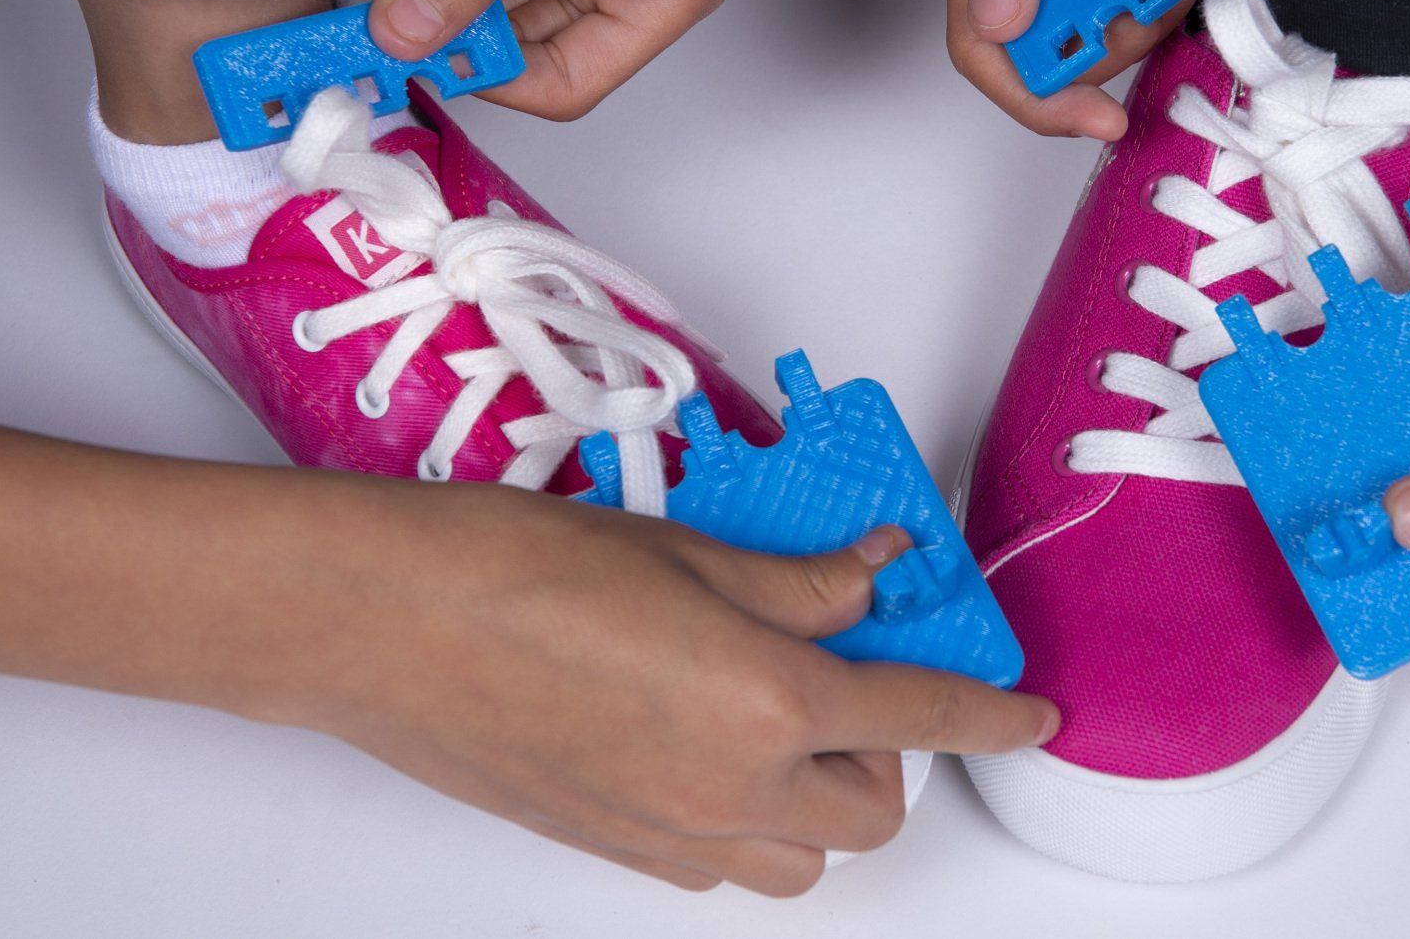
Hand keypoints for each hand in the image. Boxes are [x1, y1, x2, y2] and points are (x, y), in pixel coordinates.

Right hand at [311, 490, 1058, 895]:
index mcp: (762, 701)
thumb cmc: (510, 565)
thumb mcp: (683, 547)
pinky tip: (699, 739)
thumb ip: (799, 580)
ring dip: (819, 799)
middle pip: (873, 812)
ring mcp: (667, 834)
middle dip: (890, 751)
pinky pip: (722, 862)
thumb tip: (873, 577)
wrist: (379, 624)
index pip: (921, 715)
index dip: (990, 711)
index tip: (1030, 710)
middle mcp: (727, 790)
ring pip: (800, 858)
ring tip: (775, 715)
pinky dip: (745, 818)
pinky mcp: (613, 849)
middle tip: (851, 673)